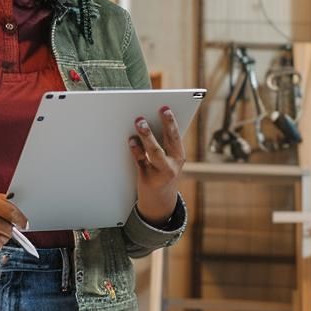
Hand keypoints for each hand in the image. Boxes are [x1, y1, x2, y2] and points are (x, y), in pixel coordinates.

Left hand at [129, 106, 184, 224]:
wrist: (159, 202)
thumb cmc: (161, 173)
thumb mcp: (168, 160)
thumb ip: (162, 144)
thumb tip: (147, 121)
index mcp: (179, 157)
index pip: (175, 136)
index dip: (171, 121)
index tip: (165, 107)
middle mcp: (172, 165)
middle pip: (167, 142)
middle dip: (162, 125)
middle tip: (157, 110)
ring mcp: (160, 173)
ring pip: (155, 152)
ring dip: (147, 136)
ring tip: (140, 122)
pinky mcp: (148, 179)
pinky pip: (141, 161)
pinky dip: (136, 150)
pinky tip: (131, 140)